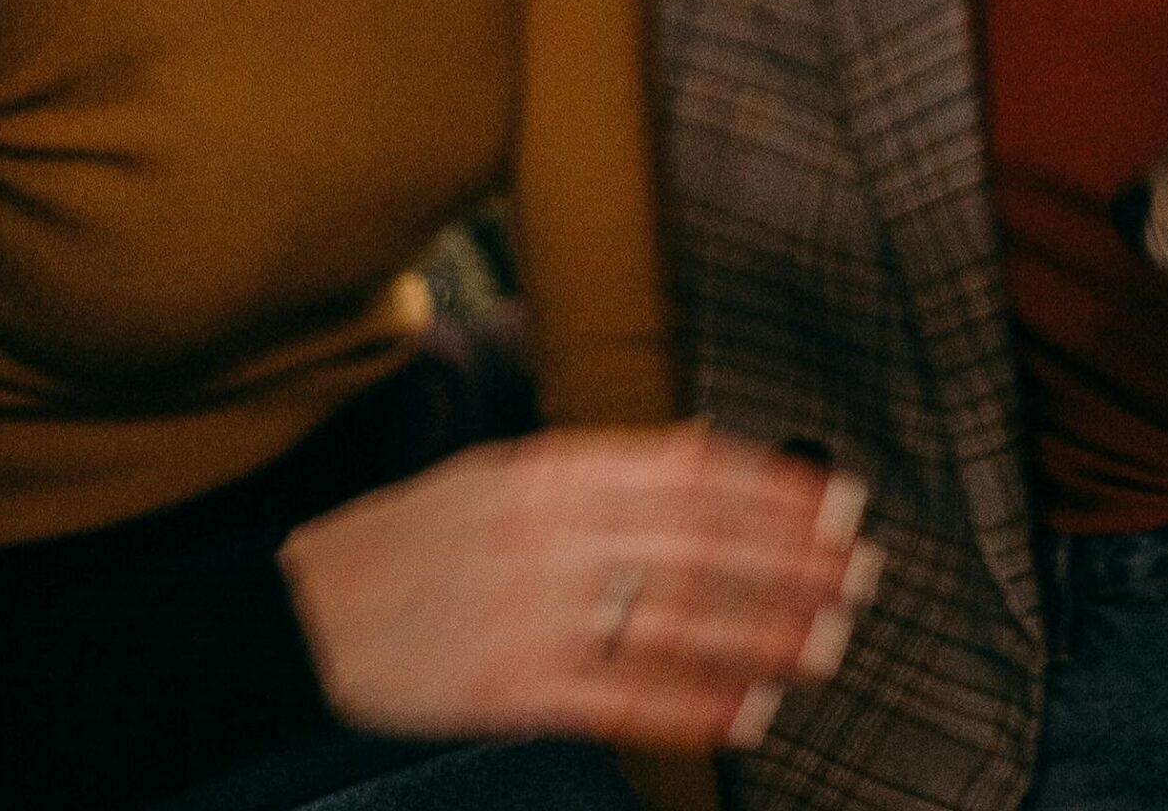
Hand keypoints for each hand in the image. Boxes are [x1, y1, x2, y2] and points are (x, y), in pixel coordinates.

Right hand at [276, 422, 879, 751]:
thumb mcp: (503, 475)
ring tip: (829, 642)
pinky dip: (694, 706)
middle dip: (792, 560)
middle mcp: (554, 530)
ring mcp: (535, 610)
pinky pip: (624, 698)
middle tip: (864, 573)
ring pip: (676, 619)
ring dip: (763, 633)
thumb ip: (601, 469)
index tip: (840, 501)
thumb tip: (703, 453)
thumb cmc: (413, 539)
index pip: (691, 471)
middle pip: (699, 542)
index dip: (774, 488)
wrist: (304, 612)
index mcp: (553, 470)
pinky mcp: (514, 687)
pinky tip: (748, 713)